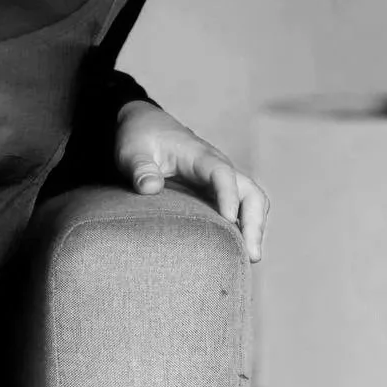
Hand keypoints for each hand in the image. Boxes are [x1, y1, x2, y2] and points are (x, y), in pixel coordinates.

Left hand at [115, 101, 269, 262]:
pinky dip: (242, 230)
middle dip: (254, 222)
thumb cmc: (140, 137)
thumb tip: (150, 188)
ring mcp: (219, 182)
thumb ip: (139, 167)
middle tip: (250, 255)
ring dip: (254, 229)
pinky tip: (234, 253)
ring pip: (251, 203)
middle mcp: (217, 168)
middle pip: (250, 192)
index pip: (222, 173)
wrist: (145, 126)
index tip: (227, 219)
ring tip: (247, 261)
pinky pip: (239, 210)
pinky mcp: (215, 194)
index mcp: (199, 155)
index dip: (228, 195)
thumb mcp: (131, 150)